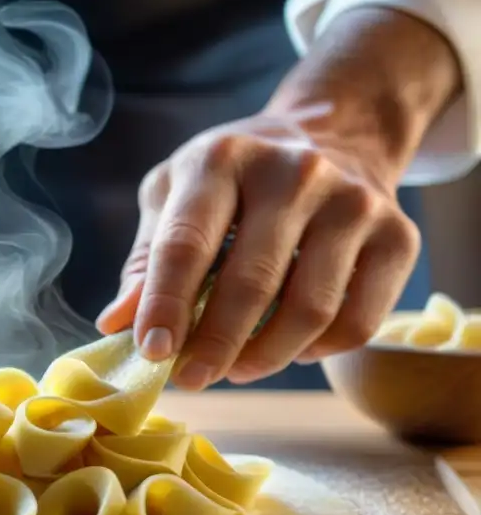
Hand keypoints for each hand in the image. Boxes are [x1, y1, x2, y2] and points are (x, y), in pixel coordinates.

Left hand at [95, 110, 420, 389]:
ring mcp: (354, 202)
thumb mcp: (175, 195)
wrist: (334, 134)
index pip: (187, 244)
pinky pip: (357, 323)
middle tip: (190, 380)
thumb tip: (116, 325)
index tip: (153, 354)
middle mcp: (294, 173)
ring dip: (264, 357)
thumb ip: (146, 259)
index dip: (165, 306)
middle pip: (251, 284)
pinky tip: (287, 349)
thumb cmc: (235, 179)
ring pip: (310, 311)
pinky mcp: (398, 236)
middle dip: (214, 346)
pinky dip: (316, 353)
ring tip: (234, 368)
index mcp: (222, 159)